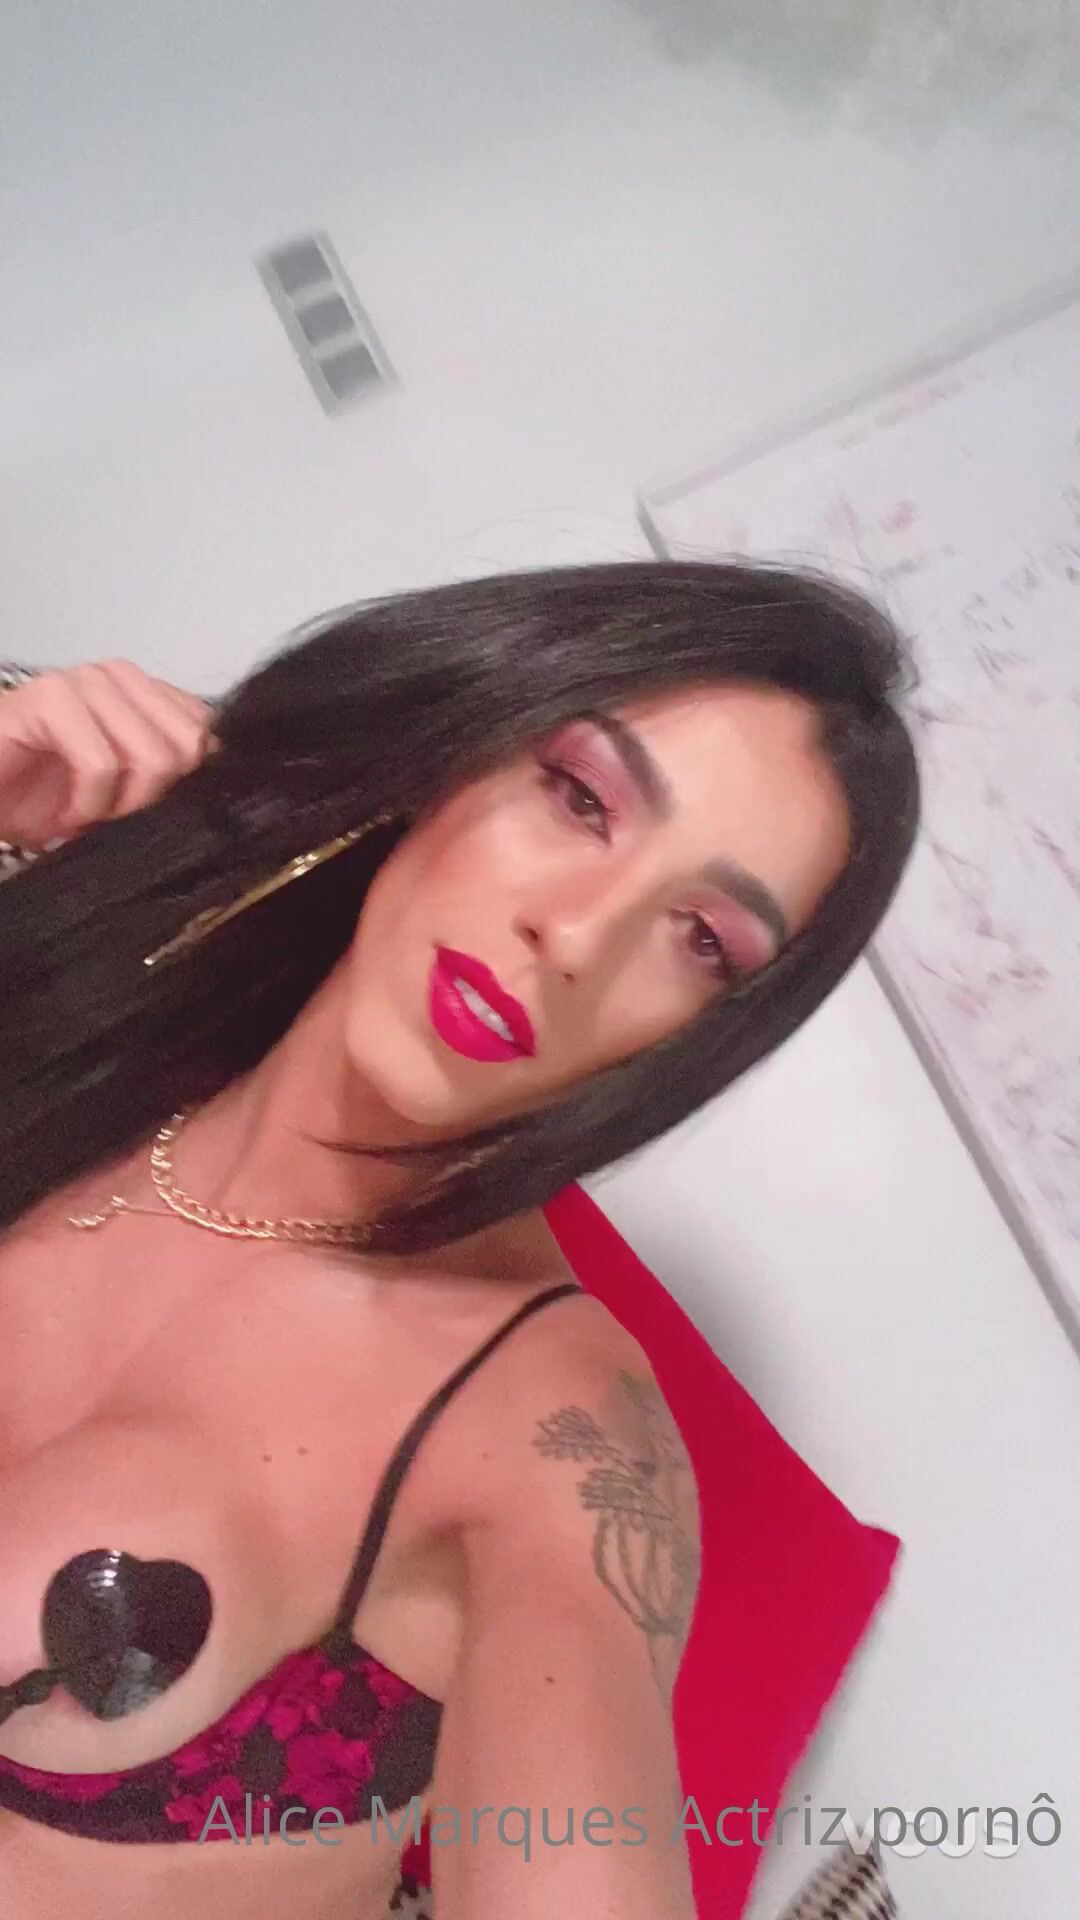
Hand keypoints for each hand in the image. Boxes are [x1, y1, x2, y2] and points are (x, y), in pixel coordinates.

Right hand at [0, 661, 215, 849]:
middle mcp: (120, 676)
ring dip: (117, 805)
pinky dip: (86, 804)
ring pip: (152, 756)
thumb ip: (168, 775)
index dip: (181, 785)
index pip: (207, 731)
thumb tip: (216, 777)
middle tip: (109, 815)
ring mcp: (84, 681)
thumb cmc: (40, 796)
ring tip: (84, 814)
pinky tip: (64, 814)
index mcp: (144, 691)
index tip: (140, 810)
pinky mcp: (50, 697)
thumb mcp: (121, 793)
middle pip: (188, 747)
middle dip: (151, 798)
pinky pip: (101, 763)